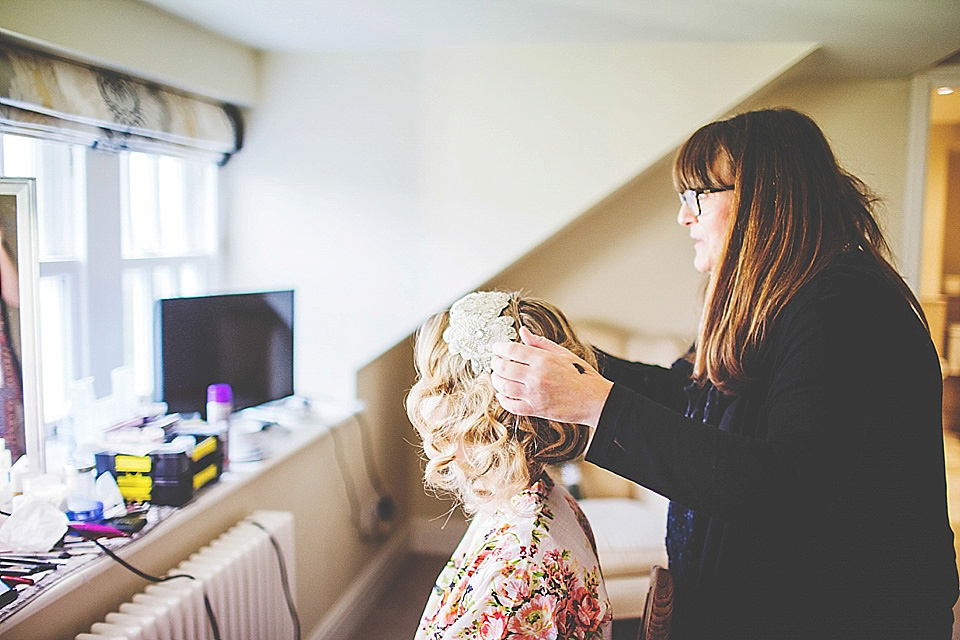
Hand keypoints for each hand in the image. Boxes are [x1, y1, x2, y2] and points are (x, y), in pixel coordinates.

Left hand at [491, 326, 612, 427]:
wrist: (595, 400)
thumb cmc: (581, 375)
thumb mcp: (563, 353)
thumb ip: (540, 343)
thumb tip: (523, 332)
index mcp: (544, 360)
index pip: (512, 350)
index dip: (499, 348)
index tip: (496, 348)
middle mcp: (537, 377)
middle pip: (503, 367)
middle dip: (495, 363)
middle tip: (495, 361)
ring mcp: (535, 395)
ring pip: (503, 386)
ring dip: (496, 380)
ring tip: (498, 376)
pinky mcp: (536, 410)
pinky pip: (511, 405)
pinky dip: (503, 399)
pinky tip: (503, 393)